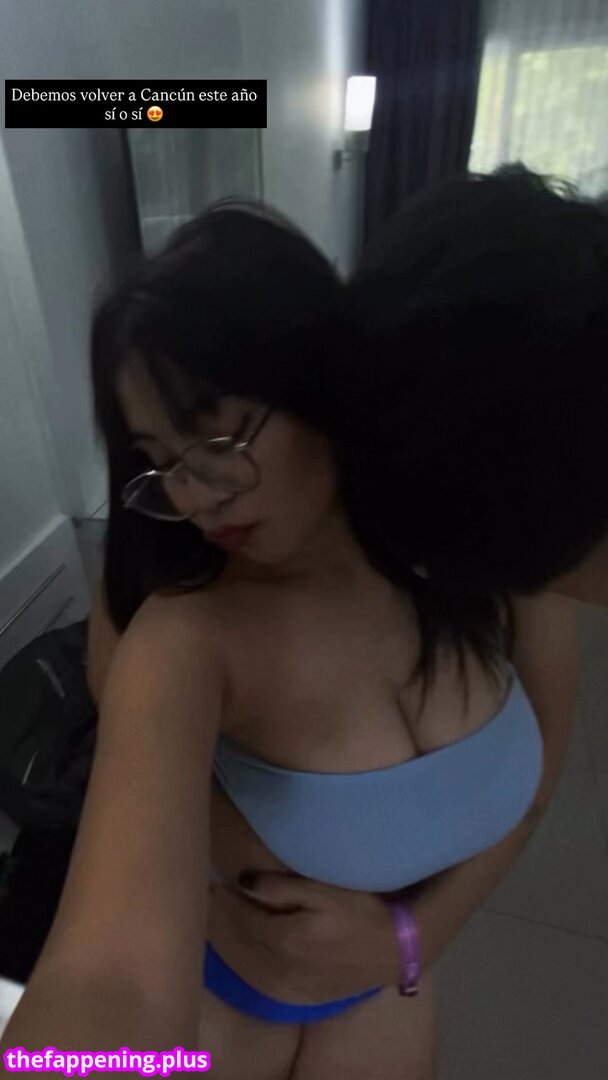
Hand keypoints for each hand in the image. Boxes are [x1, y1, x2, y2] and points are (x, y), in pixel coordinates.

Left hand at [208, 871, 401, 1003]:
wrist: (395, 950)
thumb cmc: (361, 911)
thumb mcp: (325, 891)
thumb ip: (283, 886)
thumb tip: (243, 880)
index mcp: (285, 939)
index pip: (239, 918)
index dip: (221, 900)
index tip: (209, 880)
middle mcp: (280, 967)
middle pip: (236, 943)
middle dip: (217, 919)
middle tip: (204, 895)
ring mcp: (287, 985)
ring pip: (242, 964)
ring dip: (223, 941)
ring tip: (212, 918)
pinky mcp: (296, 993)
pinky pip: (256, 978)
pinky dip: (239, 962)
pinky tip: (234, 950)